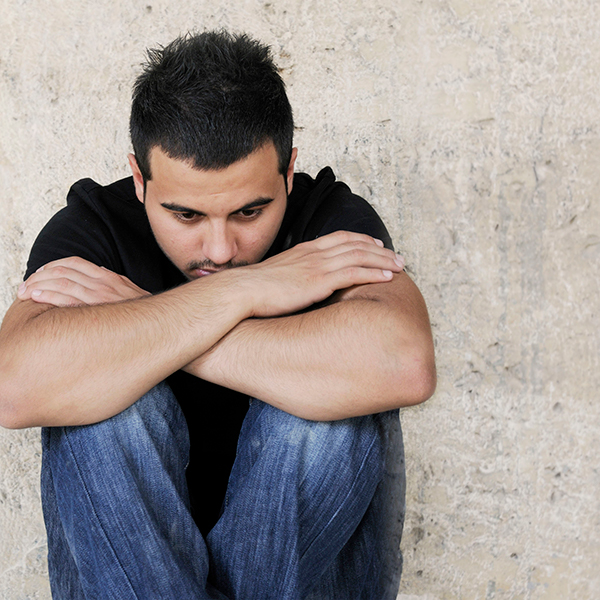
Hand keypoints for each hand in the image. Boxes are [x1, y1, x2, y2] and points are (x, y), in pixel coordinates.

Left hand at [17, 257, 150, 306]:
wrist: (163, 325)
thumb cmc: (146, 314)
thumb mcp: (130, 293)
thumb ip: (114, 283)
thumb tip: (98, 272)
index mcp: (110, 278)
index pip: (75, 263)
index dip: (54, 265)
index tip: (41, 274)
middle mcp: (104, 283)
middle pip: (63, 271)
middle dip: (39, 277)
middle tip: (25, 286)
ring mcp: (101, 296)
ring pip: (61, 283)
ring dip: (38, 286)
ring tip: (24, 293)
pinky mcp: (98, 310)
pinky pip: (68, 299)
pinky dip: (48, 296)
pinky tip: (36, 299)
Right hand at [238, 230, 404, 317]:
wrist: (242, 290)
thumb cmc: (255, 289)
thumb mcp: (276, 276)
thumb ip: (292, 275)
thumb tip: (296, 285)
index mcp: (305, 251)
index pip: (340, 239)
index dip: (361, 240)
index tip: (376, 245)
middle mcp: (315, 254)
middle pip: (356, 245)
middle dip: (380, 250)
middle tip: (397, 256)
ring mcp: (318, 266)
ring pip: (360, 257)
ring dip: (384, 261)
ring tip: (401, 266)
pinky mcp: (319, 281)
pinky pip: (354, 273)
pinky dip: (374, 273)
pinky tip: (388, 278)